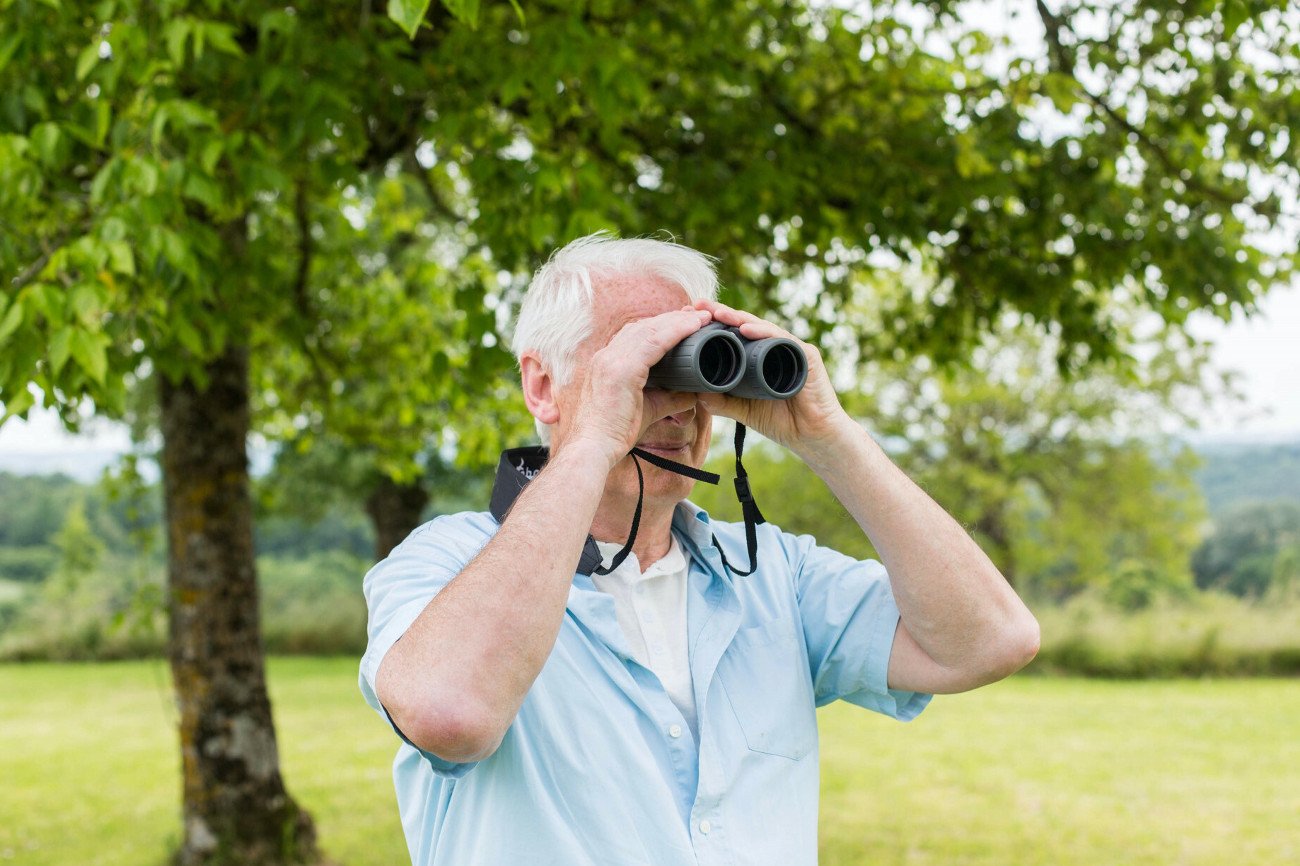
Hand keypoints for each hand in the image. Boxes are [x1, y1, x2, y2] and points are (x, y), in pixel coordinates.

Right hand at [562, 307, 713, 467]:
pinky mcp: (621, 369)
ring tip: (700, 317)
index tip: (682, 323)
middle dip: (671, 319)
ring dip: (678, 321)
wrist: (593, 449)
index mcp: (606, 363)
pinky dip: (675, 331)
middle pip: (643, 327)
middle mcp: (606, 356)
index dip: (660, 326)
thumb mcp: (647, 409)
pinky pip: (653, 342)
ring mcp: (611, 360)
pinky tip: (692, 326)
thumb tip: (692, 395)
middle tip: (696, 314)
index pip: (634, 335)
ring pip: (650, 330)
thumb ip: (668, 399)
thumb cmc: (614, 433)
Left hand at [691, 299, 851, 459]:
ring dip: (739, 318)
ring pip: (762, 328)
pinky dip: (765, 333)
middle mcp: (775, 348)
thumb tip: (696, 394)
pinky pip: (783, 340)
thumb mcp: (744, 411)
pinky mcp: (806, 356)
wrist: (813, 438)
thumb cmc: (783, 422)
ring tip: (718, 313)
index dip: (713, 325)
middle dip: (721, 314)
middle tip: (698, 304)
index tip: (687, 318)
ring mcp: (791, 350)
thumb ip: (723, 402)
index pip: (734, 335)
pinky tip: (747, 329)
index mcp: (760, 358)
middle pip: (745, 325)